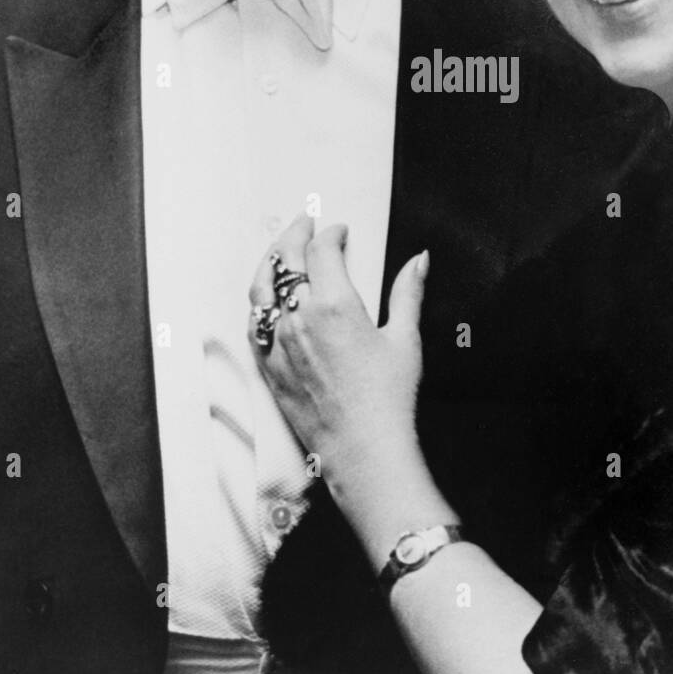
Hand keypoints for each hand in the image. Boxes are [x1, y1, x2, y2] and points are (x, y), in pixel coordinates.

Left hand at [248, 214, 428, 480]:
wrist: (364, 450)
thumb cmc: (388, 400)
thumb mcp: (405, 339)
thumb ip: (408, 292)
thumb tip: (419, 260)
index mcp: (335, 305)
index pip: (323, 250)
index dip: (331, 233)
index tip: (339, 231)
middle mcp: (299, 319)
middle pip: (286, 260)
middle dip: (295, 234)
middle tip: (305, 224)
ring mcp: (279, 343)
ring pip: (261, 287)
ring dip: (270, 262)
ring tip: (281, 251)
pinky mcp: (269, 367)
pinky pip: (253, 323)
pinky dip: (259, 301)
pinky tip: (266, 298)